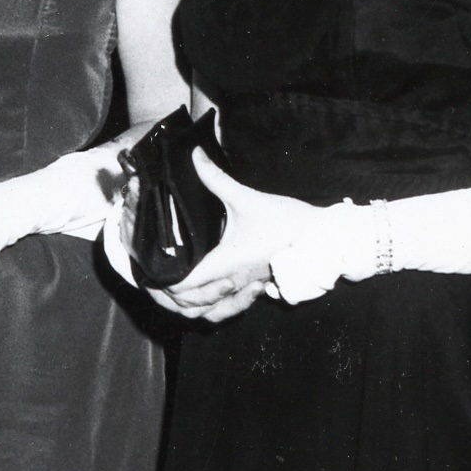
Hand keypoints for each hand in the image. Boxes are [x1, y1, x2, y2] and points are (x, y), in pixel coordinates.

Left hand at [149, 148, 313, 321]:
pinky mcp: (257, 288)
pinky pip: (229, 309)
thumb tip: (195, 156)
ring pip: (210, 314)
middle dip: (167, 296)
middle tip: (151, 279)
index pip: (183, 286)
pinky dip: (212, 307)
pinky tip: (207, 293)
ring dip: (189, 307)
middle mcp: (233, 283)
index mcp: (226, 265)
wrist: (324, 239)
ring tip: (173, 290)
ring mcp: (246, 290)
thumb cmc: (288, 222)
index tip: (147, 270)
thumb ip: (216, 178)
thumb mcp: (247, 198)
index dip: (161, 282)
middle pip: (190, 305)